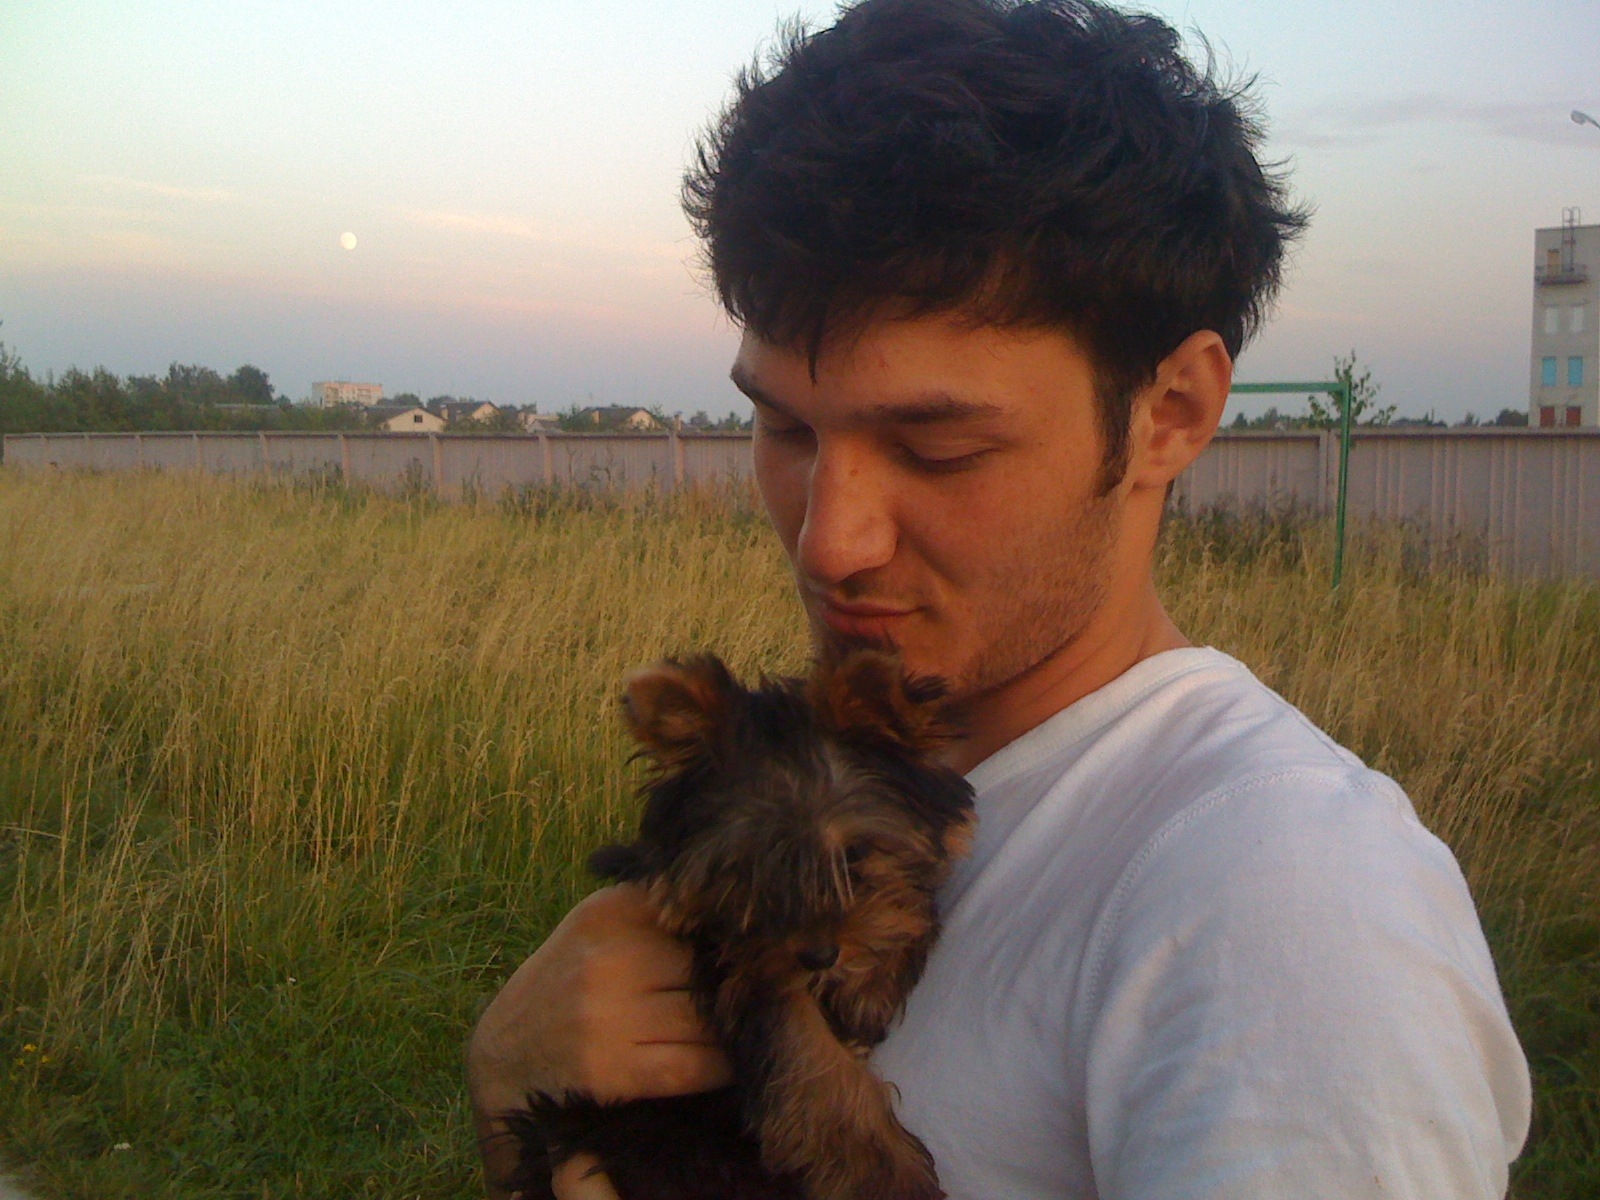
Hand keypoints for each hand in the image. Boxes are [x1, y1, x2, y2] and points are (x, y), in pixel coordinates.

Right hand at [468, 884, 732, 1198]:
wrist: (503, 1059)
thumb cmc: (568, 985)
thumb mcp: (597, 929)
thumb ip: (655, 911)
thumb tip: (743, 917)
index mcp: (608, 914)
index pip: (698, 913)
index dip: (729, 936)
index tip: (756, 950)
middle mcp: (606, 958)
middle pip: (707, 967)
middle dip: (731, 984)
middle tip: (756, 997)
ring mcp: (606, 1016)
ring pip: (707, 1017)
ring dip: (730, 1027)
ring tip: (741, 1029)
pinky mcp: (611, 1070)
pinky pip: (697, 1065)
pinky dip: (722, 1067)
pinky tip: (729, 1064)